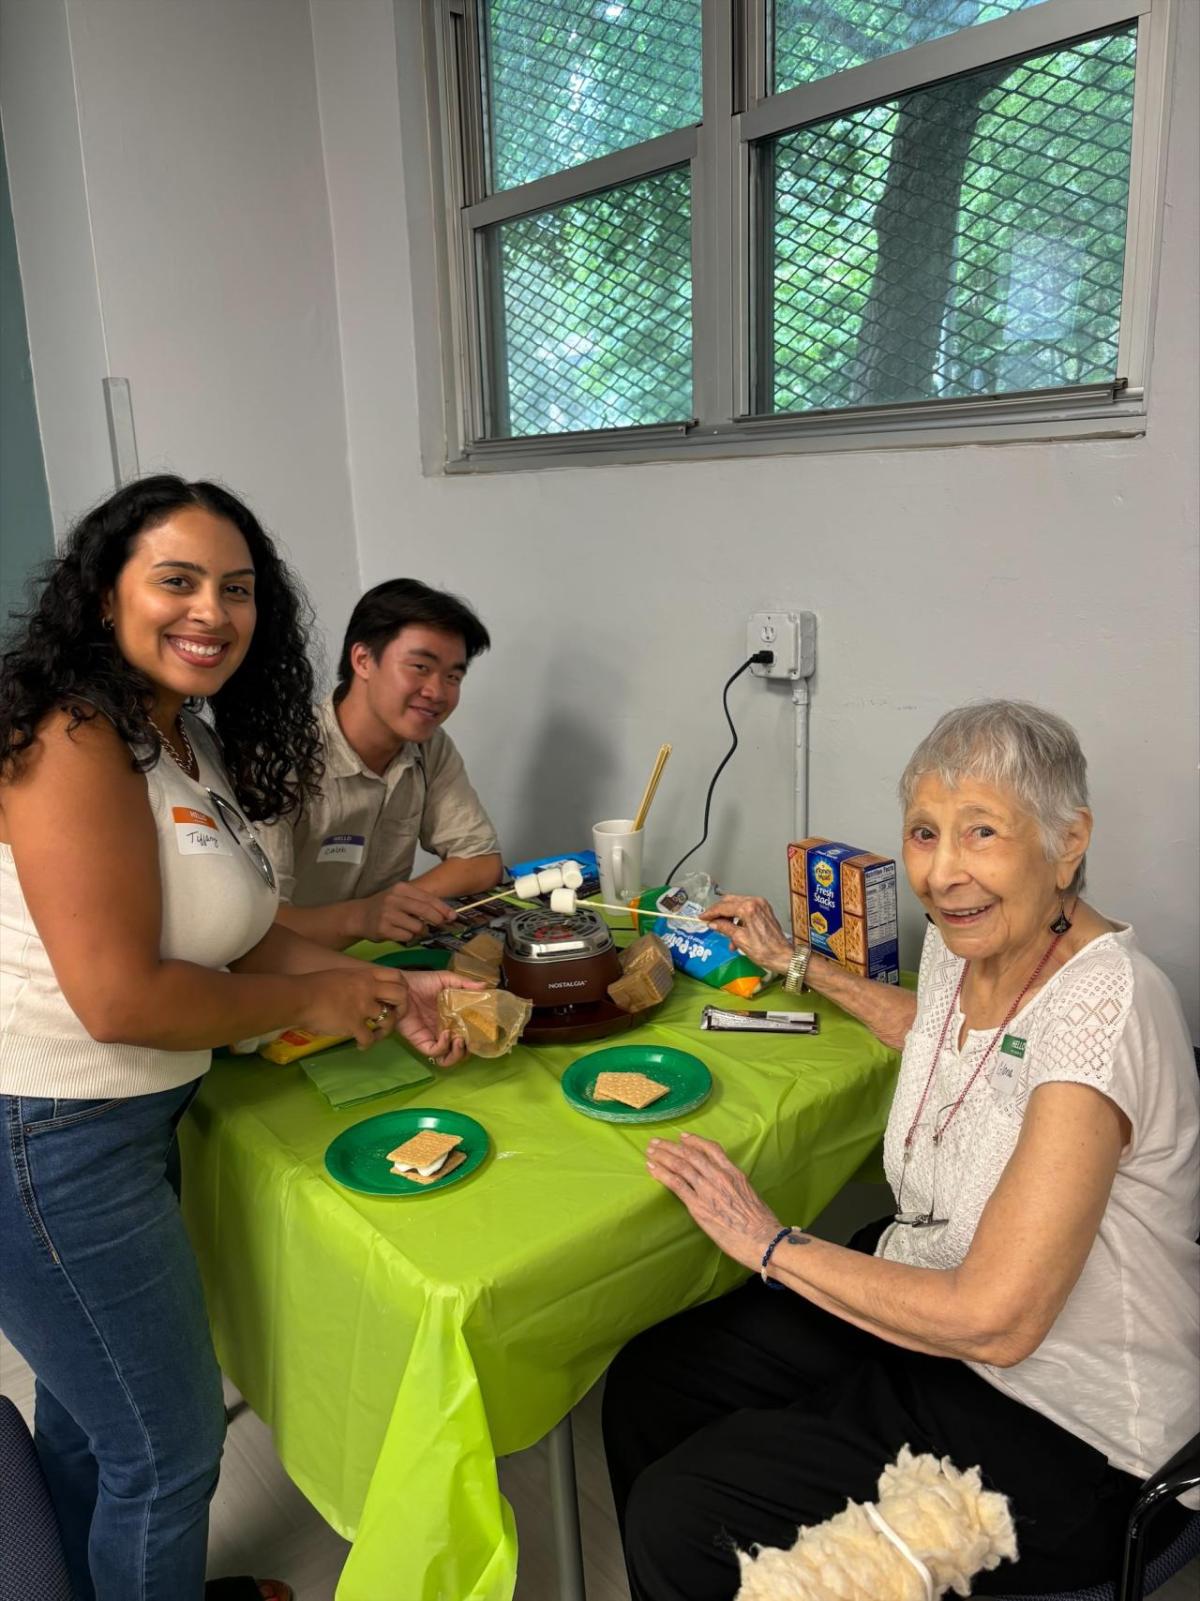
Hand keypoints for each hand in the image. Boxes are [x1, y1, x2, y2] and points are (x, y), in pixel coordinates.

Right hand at [296, 966, 413, 1049]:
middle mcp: (368, 989)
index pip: (396, 975)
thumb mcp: (342, 975)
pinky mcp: (353, 1025)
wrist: (299, 997)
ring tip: (376, 1035)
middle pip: (401, 996)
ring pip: (389, 1020)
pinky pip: (369, 1038)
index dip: (402, 986)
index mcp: (365, 975)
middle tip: (394, 1017)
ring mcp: (362, 1008)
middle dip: (402, 1008)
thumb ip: (357, 981)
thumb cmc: (314, 985)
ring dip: (385, 1030)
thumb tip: (363, 990)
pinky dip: (367, 1044)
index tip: (396, 997)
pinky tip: (360, 1045)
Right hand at [356, 882, 454, 943]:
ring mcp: (388, 914)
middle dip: (437, 920)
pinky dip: (408, 937)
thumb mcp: (400, 897)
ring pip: (418, 926)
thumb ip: (420, 902)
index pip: (428, 898)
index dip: (443, 908)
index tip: (453, 916)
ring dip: (420, 931)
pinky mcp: (383, 929)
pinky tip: (401, 933)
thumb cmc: (384, 907)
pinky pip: (407, 936)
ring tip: (413, 929)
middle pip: (425, 911)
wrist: (358, 916)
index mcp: (401, 889)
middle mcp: (394, 899)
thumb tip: (445, 913)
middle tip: (442, 924)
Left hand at [391, 970, 485, 1067]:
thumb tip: (485, 986)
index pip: (468, 1035)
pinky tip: (447, 1034)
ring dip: (457, 1054)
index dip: (476, 1037)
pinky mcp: (421, 1041)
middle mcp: (444, 1032)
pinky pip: (434, 1052)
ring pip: (447, 1058)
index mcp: (452, 1019)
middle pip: (460, 1051)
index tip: (483, 1030)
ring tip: (460, 1040)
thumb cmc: (422, 983)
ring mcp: (433, 1038)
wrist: (401, 986)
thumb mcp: (447, 980)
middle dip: (468, 1049)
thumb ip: (465, 984)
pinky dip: (443, 1046)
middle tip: (472, 1039)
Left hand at [646, 1133, 782, 1271]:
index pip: (712, 1149)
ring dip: (663, 1156)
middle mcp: (720, 1177)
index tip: (683, 1137)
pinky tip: (653, 1168)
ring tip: (650, 1151)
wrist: (764, 1240)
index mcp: (735, 1173)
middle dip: (671, 1146)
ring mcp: (708, 1190)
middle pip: (691, 1154)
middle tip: (657, 1142)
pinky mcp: (699, 1206)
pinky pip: (677, 1184)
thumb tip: (725, 1187)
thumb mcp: (751, 1194)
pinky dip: (663, 1174)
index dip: (695, 1141)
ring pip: (681, 1166)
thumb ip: (736, 1186)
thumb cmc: (761, 1223)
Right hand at [702, 895, 793, 973]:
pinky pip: (746, 909)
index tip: (702, 917)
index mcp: (748, 908)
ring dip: (728, 917)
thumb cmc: (764, 951)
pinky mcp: (765, 910)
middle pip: (730, 902)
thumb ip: (724, 927)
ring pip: (737, 905)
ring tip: (723, 931)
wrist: (783, 956)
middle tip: (708, 919)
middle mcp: (756, 902)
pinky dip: (738, 919)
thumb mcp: (740, 939)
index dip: (710, 912)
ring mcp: (761, 905)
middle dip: (718, 911)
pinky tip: (734, 933)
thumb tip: (713, 923)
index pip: (724, 907)